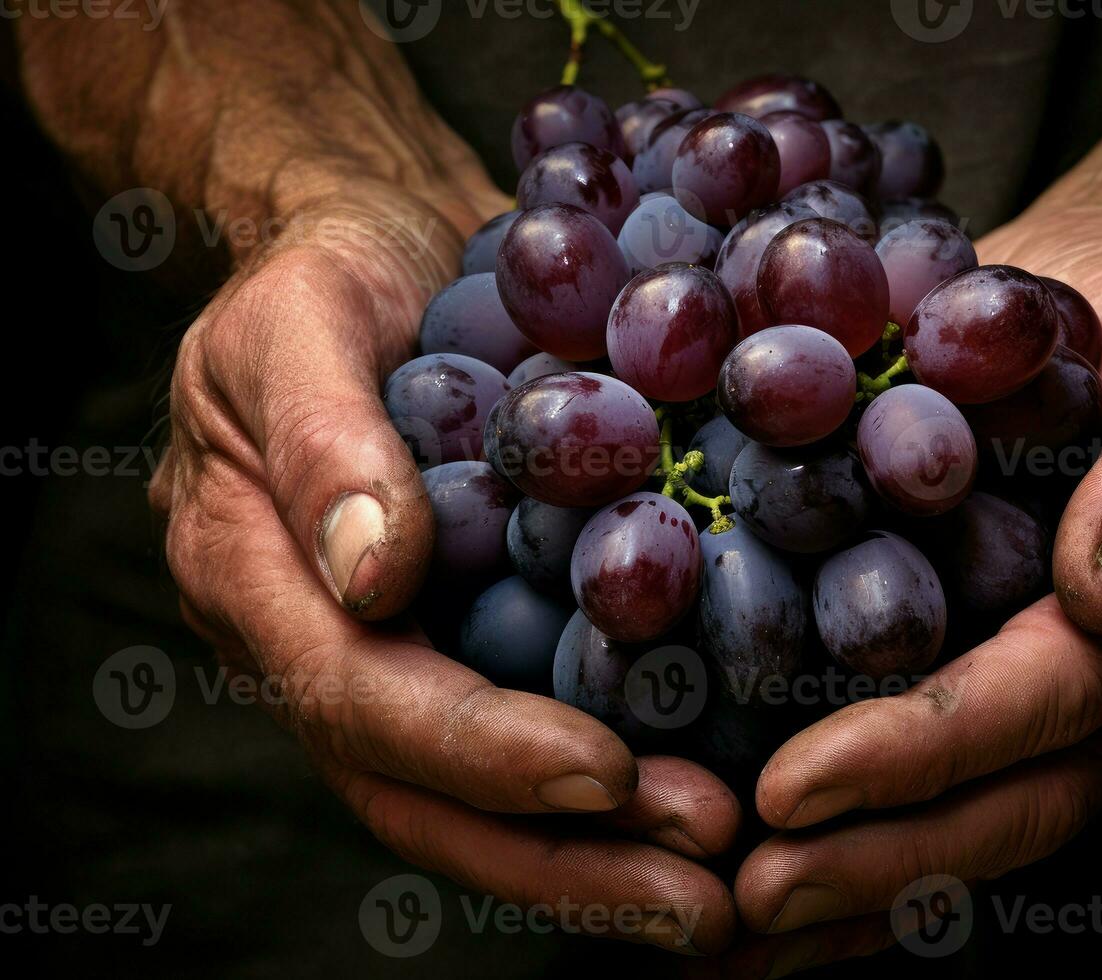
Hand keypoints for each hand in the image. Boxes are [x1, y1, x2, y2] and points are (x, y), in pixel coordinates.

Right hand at [148, 171, 740, 954]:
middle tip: (698, 895)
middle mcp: (324, 644)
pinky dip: (614, 792)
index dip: (482, 752)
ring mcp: (398, 652)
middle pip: (427, 796)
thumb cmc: (323, 273)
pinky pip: (535, 728)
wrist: (371, 250)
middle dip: (560, 858)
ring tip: (719, 886)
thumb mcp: (297, 319)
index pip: (364, 700)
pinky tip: (715, 807)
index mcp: (259, 580)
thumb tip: (375, 578)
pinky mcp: (469, 633)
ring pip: (480, 798)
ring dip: (599, 857)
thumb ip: (323, 440)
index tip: (608, 775)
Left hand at [714, 173, 1101, 973]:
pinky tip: (751, 881)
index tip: (794, 789)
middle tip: (746, 895)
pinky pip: (927, 783)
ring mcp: (1043, 696)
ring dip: (854, 890)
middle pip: (1001, 807)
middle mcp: (1099, 684)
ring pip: (965, 826)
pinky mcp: (982, 676)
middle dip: (876, 862)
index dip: (921, 755)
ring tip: (729, 929)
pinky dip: (849, 845)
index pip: (1035, 709)